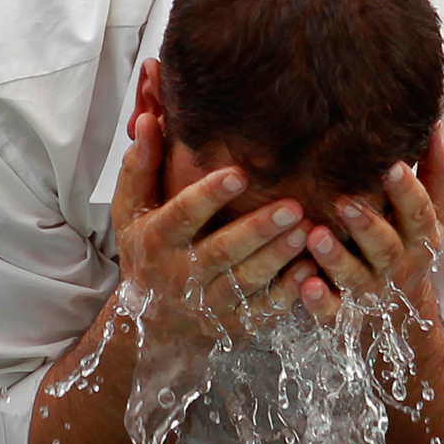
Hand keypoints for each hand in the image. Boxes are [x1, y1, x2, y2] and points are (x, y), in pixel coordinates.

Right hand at [111, 112, 313, 340]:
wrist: (153, 324)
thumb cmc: (146, 254)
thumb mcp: (131, 212)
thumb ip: (141, 166)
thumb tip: (147, 119)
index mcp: (157, 241)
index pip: (183, 215)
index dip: (209, 196)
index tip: (238, 174)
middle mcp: (182, 275)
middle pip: (222, 251)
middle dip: (258, 230)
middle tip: (292, 207)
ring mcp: (209, 303)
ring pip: (248, 280)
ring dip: (279, 256)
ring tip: (307, 230)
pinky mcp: (234, 323)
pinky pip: (264, 308)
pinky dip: (289, 291)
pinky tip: (311, 268)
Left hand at [298, 124, 443, 322]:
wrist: (400, 315)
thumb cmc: (409, 246)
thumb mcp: (433, 214)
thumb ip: (436, 172)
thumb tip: (434, 124)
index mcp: (420, 237)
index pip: (418, 212)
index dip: (407, 191)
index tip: (391, 166)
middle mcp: (397, 265)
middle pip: (385, 246)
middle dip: (367, 224)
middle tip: (344, 201)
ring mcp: (370, 292)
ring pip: (354, 277)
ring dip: (336, 258)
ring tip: (316, 237)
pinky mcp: (344, 315)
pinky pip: (332, 312)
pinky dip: (319, 301)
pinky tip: (305, 285)